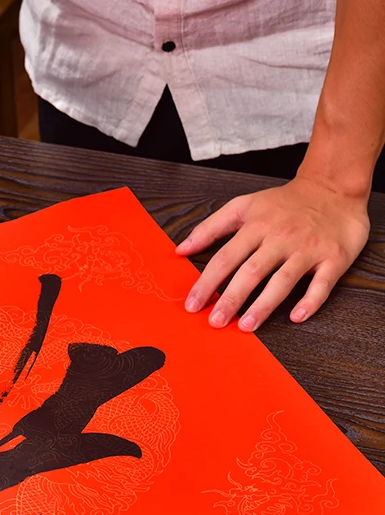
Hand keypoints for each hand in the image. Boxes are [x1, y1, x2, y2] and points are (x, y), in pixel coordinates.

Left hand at [177, 175, 370, 330]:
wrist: (334, 187)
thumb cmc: (284, 203)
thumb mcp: (244, 206)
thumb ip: (210, 228)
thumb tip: (180, 250)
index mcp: (256, 226)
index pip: (225, 258)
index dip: (207, 283)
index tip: (192, 304)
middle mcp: (280, 238)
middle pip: (251, 271)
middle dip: (231, 299)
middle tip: (215, 322)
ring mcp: (308, 249)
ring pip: (283, 280)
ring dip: (264, 305)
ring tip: (245, 326)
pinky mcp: (334, 258)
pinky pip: (322, 283)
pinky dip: (310, 301)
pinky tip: (296, 317)